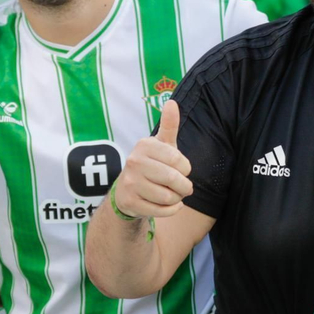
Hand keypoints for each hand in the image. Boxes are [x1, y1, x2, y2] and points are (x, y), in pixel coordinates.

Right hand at [113, 99, 192, 217]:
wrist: (127, 190)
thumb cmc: (151, 164)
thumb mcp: (161, 144)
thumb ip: (169, 125)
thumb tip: (171, 102)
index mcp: (144, 145)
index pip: (178, 160)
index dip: (186, 168)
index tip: (182, 169)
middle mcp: (134, 162)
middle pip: (174, 179)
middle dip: (185, 186)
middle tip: (183, 187)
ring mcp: (130, 183)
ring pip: (168, 196)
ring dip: (177, 199)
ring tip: (173, 194)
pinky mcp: (130, 203)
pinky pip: (161, 211)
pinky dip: (171, 210)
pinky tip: (169, 205)